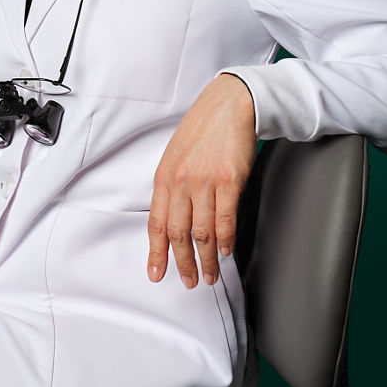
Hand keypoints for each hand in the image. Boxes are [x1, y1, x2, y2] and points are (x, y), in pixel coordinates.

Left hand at [147, 74, 256, 286]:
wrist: (230, 105)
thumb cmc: (204, 128)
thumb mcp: (176, 155)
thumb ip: (172, 185)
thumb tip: (172, 217)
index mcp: (164, 176)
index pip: (156, 223)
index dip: (156, 252)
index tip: (156, 273)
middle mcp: (181, 181)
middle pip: (178, 233)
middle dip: (182, 263)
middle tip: (188, 281)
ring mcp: (205, 182)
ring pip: (202, 232)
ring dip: (205, 260)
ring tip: (210, 274)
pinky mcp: (229, 181)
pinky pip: (225, 219)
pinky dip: (224, 241)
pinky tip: (224, 251)